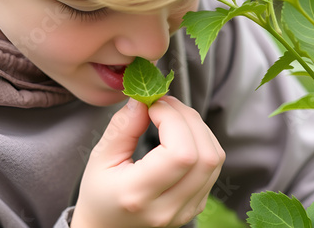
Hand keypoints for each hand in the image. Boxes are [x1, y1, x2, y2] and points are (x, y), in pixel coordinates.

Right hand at [70, 96, 225, 227]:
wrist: (106, 227)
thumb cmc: (98, 193)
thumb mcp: (100, 157)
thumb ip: (123, 126)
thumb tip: (144, 99)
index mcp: (138, 195)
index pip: (180, 153)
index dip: (173, 120)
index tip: (152, 105)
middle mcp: (168, 208)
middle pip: (205, 155)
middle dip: (189, 118)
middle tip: (165, 104)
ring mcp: (186, 210)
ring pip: (215, 159)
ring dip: (199, 128)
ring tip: (173, 116)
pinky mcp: (196, 206)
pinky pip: (213, 167)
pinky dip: (202, 142)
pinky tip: (181, 135)